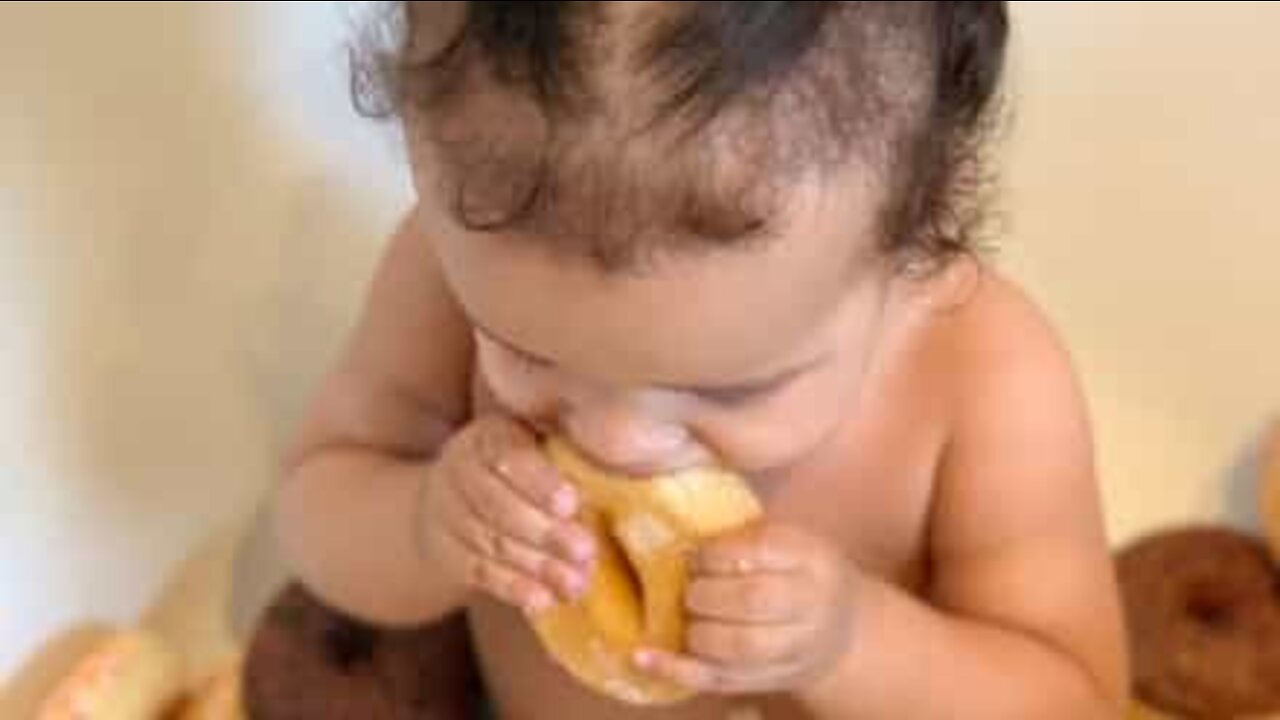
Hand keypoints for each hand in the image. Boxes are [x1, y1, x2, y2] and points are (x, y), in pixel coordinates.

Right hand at [416, 414, 595, 612]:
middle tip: (585, 553)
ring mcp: (448, 512)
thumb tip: (627, 474)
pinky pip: (479, 571)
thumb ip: (569, 458)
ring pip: (492, 542)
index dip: (539, 482)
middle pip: (499, 505)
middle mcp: (460, 468)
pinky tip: (543, 599)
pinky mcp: (447, 552)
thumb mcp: (538, 448)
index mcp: (490, 435)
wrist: (454, 502)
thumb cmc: (522, 471)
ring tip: (576, 584)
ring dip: (536, 566)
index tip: (570, 504)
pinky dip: (512, 588)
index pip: (509, 456)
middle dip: (545, 532)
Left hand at [633, 523, 856, 694]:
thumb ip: (746, 538)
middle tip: (689, 589)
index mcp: (813, 559)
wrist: (844, 631)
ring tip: (686, 617)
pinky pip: (721, 680)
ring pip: (740, 647)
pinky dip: (678, 670)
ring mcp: (795, 649)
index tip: (697, 554)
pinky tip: (645, 657)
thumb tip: (681, 539)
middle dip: (707, 593)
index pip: (765, 549)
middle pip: (755, 599)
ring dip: (698, 631)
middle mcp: (812, 605)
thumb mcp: (789, 543)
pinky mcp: (771, 680)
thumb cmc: (799, 574)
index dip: (720, 552)